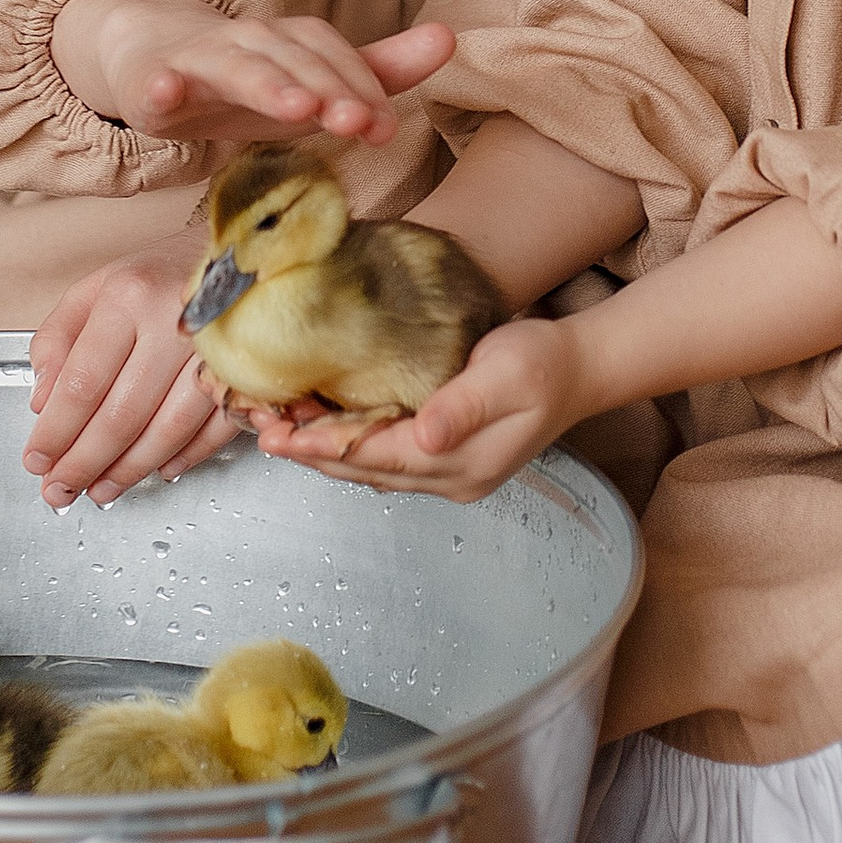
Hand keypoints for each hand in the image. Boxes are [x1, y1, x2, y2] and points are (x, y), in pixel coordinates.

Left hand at [24, 242, 236, 506]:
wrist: (240, 247)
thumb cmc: (161, 272)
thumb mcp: (97, 287)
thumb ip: (58, 339)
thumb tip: (43, 402)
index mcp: (130, 295)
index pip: (82, 382)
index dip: (55, 431)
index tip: (36, 459)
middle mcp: (175, 322)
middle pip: (121, 415)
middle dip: (84, 462)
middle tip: (60, 489)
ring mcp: (218, 349)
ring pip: (167, 431)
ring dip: (129, 470)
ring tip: (101, 489)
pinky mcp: (250, 370)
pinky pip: (214, 430)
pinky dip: (185, 457)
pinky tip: (158, 469)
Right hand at [55, 0, 453, 147]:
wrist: (153, 59)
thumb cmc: (248, 80)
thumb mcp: (313, 81)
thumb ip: (378, 69)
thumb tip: (452, 37)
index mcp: (292, 42)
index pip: (333, 56)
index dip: (358, 88)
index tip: (385, 128)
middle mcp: (252, 42)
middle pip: (293, 60)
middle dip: (326, 88)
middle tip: (354, 122)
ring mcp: (200, 60)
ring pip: (236, 67)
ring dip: (267, 83)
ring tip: (295, 107)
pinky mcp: (154, 81)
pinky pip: (157, 82)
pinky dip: (161, 86)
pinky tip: (167, 95)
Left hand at [253, 317, 584, 506]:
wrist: (580, 368)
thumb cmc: (545, 363)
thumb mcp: (509, 375)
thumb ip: (465, 406)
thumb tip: (425, 434)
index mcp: (461, 464)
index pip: (378, 458)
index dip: (326, 446)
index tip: (282, 434)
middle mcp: (449, 478)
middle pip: (364, 470)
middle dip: (311, 452)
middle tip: (261, 429)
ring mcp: (447, 471)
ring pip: (369, 467)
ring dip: (323, 448)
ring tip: (278, 425)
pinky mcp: (443, 454)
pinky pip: (383, 455)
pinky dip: (348, 440)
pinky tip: (323, 419)